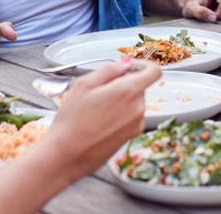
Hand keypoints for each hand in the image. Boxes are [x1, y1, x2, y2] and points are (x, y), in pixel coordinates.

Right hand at [39, 60, 162, 181]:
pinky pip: (129, 117)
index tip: (131, 67)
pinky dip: (118, 115)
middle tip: (98, 93)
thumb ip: (109, 69)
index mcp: (128, 91)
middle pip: (139, 87)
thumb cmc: (72, 121)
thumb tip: (125, 65)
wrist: (66, 156)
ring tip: (95, 111)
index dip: (143, 65)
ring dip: (119, 101)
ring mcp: (136, 124)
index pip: (154, 71)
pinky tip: (99, 122)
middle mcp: (138, 108)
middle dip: (122, 85)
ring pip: (133, 102)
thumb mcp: (84, 84)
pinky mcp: (131, 137)